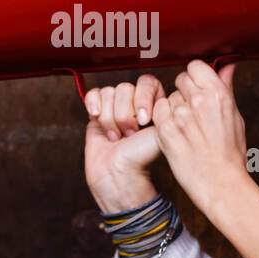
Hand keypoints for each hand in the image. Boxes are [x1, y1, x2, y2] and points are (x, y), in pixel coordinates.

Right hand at [83, 75, 163, 213]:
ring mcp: (116, 106)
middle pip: (125, 88)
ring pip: (109, 93)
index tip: (143, 120)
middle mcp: (135, 102)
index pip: (148, 82)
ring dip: (110, 118)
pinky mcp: (98, 111)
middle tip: (129, 135)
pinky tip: (96, 117)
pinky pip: (94, 94)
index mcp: (155, 104)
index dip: (143, 98)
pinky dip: (94, 104)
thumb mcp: (162, 131)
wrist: (118, 174)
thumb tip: (163, 94)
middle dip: (124, 114)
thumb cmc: (141, 158)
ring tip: (116, 137)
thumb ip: (164, 109)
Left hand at [152, 60, 247, 215]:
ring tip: (186, 128)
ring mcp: (180, 115)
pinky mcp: (165, 129)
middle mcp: (199, 101)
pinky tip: (176, 133)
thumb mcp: (235, 117)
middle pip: (180, 79)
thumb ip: (226, 88)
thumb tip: (226, 66)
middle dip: (184, 92)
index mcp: (219, 94)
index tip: (197, 88)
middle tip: (192, 111)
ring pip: (168, 97)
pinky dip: (163, 120)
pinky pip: (157, 112)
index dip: (195, 77)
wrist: (220, 183)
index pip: (195, 66)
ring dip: (174, 108)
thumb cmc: (230, 154)